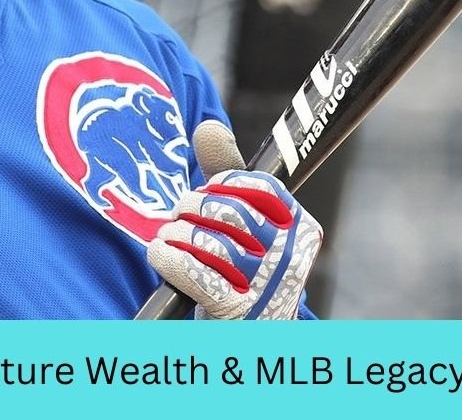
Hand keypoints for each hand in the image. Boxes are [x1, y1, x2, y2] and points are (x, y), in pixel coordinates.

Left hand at [147, 120, 321, 318]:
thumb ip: (228, 173)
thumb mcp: (245, 222)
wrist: (249, 335)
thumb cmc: (243, 268)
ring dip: (179, 234)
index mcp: (301, 229)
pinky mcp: (237, 314)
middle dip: (195, 207)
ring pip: (213, 244)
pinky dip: (171, 258)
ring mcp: (267, 289)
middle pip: (233, 214)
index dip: (226, 183)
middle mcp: (292, 258)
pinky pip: (197, 274)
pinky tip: (160, 252)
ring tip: (168, 235)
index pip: (262, 188)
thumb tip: (207, 126)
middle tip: (179, 213)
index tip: (207, 189)